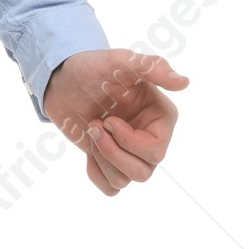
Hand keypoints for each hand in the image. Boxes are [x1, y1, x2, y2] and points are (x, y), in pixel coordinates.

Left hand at [43, 48, 189, 197]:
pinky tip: (89, 151)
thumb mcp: (120, 61)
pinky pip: (111, 187)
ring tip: (92, 131)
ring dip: (102, 159)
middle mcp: (151, 137)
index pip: (155, 150)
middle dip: (112, 152)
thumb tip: (184, 82)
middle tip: (95, 125)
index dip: (128, 141)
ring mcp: (130, 152)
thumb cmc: (93, 68)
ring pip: (126, 180)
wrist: (63, 80)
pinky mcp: (110, 161)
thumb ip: (152, 67)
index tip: (108, 120)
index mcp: (161, 117)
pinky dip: (96, 174)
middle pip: (143, 172)